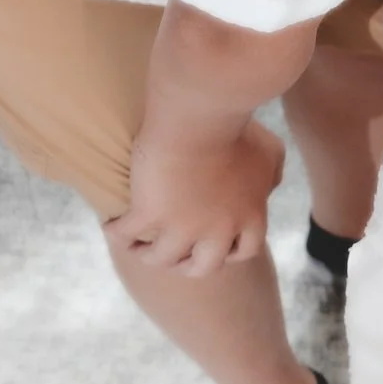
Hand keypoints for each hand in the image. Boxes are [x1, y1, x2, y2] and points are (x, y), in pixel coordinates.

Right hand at [107, 118, 285, 274]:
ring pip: (162, 258)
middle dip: (187, 265)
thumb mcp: (269, 152)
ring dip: (148, 254)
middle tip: (173, 256)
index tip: (212, 246)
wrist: (202, 117)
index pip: (244, 252)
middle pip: (203, 266)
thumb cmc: (236, 128)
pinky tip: (110, 225)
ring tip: (137, 245)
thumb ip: (271, 174)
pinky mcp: (149, 215)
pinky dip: (116, 233)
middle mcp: (219, 231)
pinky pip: (126, 236)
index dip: (228, 253)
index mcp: (250, 217)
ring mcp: (183, 228)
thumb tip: (268, 187)